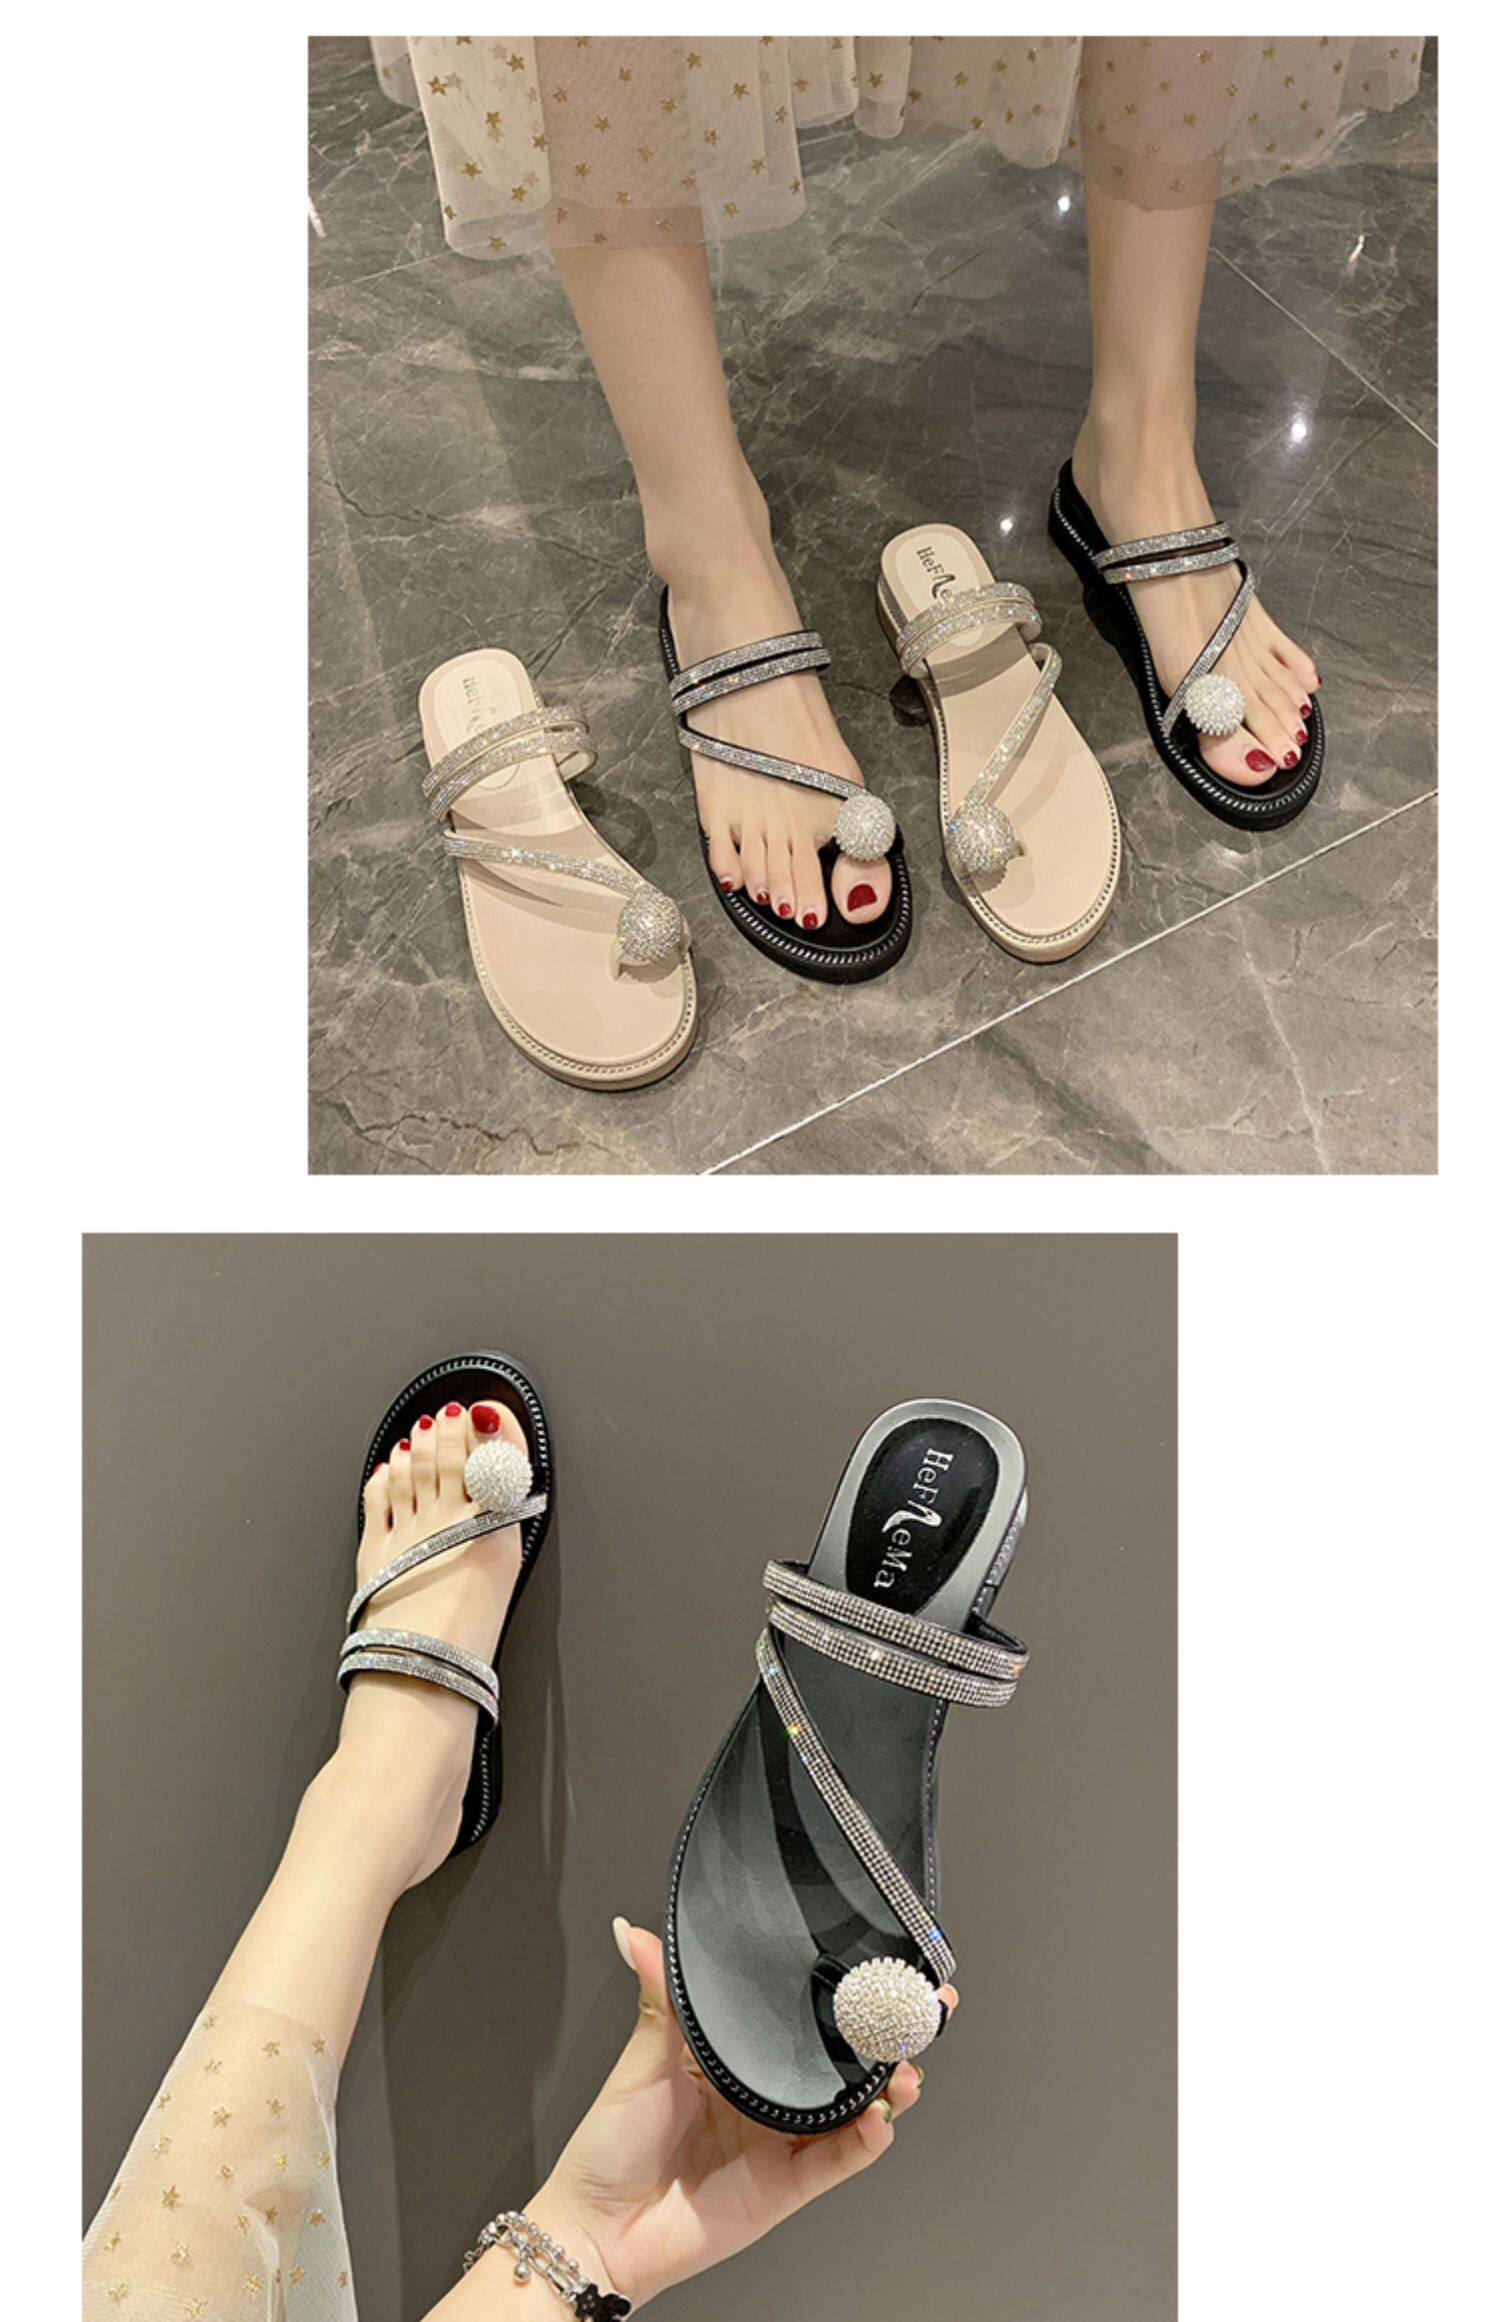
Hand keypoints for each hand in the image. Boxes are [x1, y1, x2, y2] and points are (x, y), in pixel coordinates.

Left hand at [527, 1919, 953, 2309]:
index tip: (883, 1965)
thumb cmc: (611, 2143)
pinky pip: (837, 2161)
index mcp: (738, 2056)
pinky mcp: (787, 2186)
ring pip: (853, 2108)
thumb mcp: (641, 2057)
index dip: (845, 1994)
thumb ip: (658, 1996)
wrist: (597, 2226)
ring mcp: (783, 2140)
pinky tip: (878, 2121)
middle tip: (924, 2009)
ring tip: (903, 2069)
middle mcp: (768, 2095)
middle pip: (843, 2060)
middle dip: (888, 2036)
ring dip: (887, 2088)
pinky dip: (864, 2142)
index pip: (803, 2018)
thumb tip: (633, 1931)